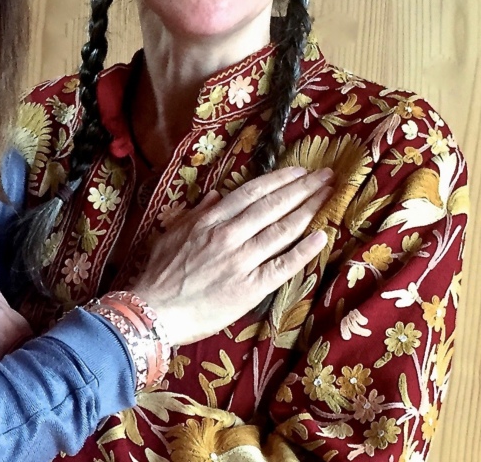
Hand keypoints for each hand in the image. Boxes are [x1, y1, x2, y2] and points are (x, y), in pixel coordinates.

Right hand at [133, 166, 332, 346]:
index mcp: (210, 220)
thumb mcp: (172, 232)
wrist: (154, 310)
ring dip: (308, 211)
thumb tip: (217, 195)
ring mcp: (242, 261)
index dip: (278, 180)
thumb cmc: (159, 273)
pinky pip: (283, 266)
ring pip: (282, 230)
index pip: (251, 193)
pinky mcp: (251, 287)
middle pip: (273, 206)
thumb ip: (197, 213)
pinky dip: (304, 251)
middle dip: (302, 189)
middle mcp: (229, 235)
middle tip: (326, 176)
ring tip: (328, 197)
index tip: (299, 171)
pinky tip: (322, 237)